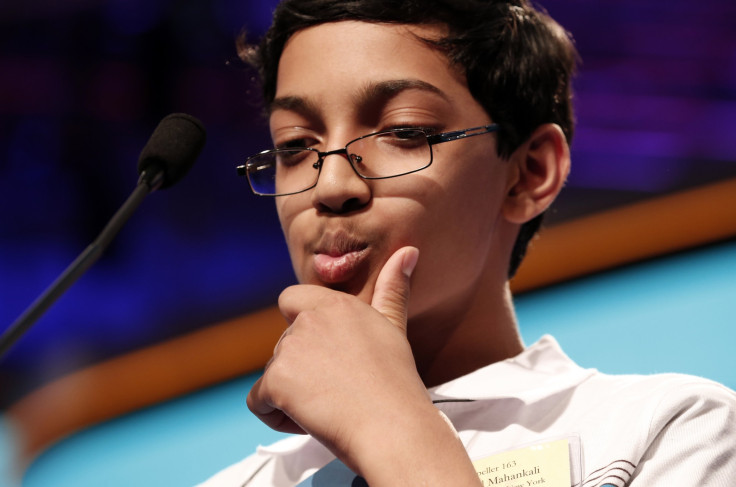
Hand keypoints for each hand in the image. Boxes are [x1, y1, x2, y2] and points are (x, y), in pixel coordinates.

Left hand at [247, 246, 480, 484]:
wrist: (393, 426)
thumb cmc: (397, 384)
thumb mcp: (395, 328)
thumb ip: (393, 289)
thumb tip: (408, 251)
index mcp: (336, 305)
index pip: (290, 300)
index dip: (298, 328)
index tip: (325, 355)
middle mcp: (310, 320)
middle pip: (284, 346)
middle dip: (303, 371)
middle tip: (340, 390)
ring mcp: (290, 348)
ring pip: (273, 374)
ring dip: (293, 395)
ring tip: (331, 406)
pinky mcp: (276, 379)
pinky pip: (258, 401)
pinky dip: (277, 416)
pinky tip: (309, 420)